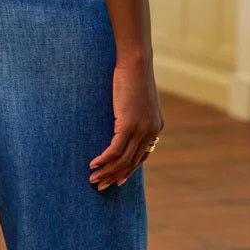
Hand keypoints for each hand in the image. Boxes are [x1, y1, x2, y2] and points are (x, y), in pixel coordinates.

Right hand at [89, 57, 164, 189]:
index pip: (142, 156)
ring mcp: (141, 130)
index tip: (117, 181)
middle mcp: (151, 132)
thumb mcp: (138, 99)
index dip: (129, 171)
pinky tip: (93, 164)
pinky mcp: (128, 125)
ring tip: (92, 178)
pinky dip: (103, 159)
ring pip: (122, 160)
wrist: (136, 63)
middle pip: (132, 163)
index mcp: (156, 128)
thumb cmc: (134, 77)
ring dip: (106, 172)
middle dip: (114, 177)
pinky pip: (114, 150)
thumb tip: (124, 121)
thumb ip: (135, 114)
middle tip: (100, 186)